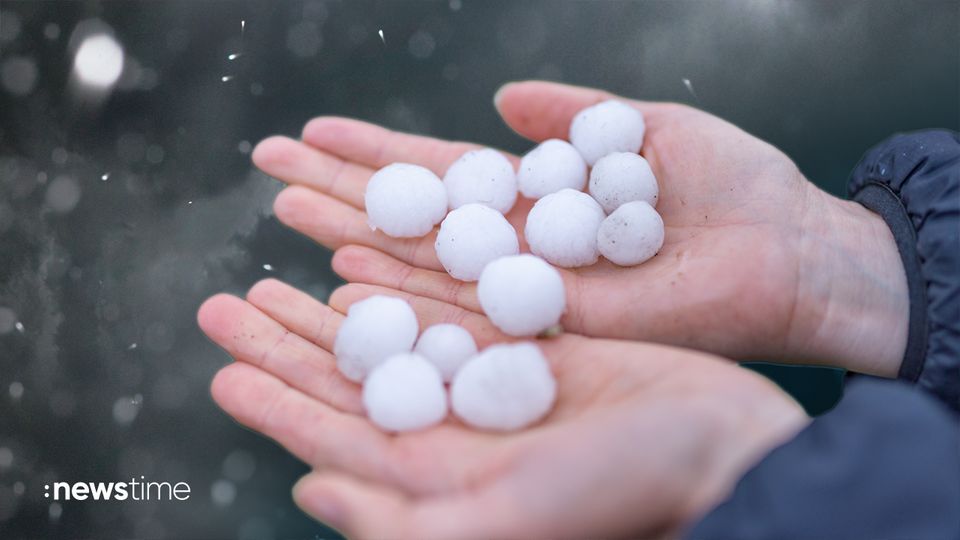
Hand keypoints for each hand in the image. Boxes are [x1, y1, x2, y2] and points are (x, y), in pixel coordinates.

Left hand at [198, 279, 807, 538]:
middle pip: (353, 380)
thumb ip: (407, 521)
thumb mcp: (508, 520)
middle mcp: (459, 431)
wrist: (725, 452)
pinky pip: (452, 312)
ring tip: (281, 278)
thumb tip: (312, 492)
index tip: (222, 367)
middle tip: (228, 304)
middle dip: (286, 344)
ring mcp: (494, 387)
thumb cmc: (626, 494)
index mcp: (441, 478)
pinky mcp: (535, 349)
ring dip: (332, 308)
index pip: (336, 433)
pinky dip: (406, 288)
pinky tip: (366, 271)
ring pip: (393, 338)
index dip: (275, 399)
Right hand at [251, 80, 907, 375]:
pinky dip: (403, 287)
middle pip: (412, 213)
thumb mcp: (642, 127)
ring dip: (349, 232)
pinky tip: (346, 269)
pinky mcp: (549, 324)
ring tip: (283, 210)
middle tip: (269, 167)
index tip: (315, 133)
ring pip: (421, 259)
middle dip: (339, 187)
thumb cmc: (734, 186)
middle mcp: (520, 243)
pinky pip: (462, 306)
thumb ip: (570, 113)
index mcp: (541, 194)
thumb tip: (502, 100)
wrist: (794, 250)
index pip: (439, 172)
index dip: (377, 151)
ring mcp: (528, 285)